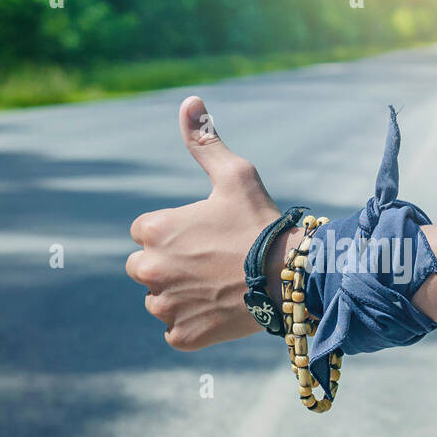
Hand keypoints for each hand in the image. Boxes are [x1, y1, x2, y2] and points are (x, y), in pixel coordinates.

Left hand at [126, 96, 300, 349]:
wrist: (291, 277)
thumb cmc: (262, 223)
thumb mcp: (236, 175)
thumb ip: (205, 141)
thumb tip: (190, 101)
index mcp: (156, 229)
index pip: (146, 231)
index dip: (175, 233)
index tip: (205, 236)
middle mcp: (151, 269)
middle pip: (144, 268)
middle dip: (169, 266)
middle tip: (210, 264)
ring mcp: (166, 306)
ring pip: (159, 301)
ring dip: (180, 296)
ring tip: (217, 288)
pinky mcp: (183, 336)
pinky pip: (175, 331)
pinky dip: (192, 325)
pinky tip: (219, 311)